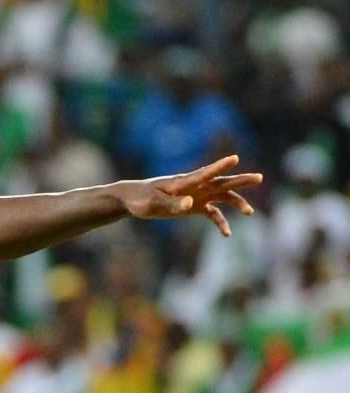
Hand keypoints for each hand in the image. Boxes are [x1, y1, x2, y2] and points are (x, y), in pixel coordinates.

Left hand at [117, 155, 262, 236]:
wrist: (133, 200)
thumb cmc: (141, 200)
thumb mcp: (154, 204)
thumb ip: (173, 204)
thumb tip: (190, 204)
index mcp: (184, 182)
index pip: (205, 173)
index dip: (219, 166)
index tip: (234, 158)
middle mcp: (194, 187)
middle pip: (221, 182)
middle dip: (240, 181)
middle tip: (259, 178)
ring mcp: (196, 195)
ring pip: (221, 196)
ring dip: (236, 203)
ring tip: (249, 213)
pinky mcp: (193, 206)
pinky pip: (212, 213)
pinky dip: (220, 221)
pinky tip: (227, 234)